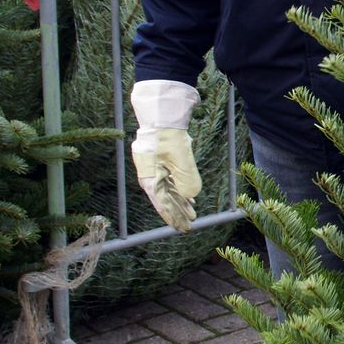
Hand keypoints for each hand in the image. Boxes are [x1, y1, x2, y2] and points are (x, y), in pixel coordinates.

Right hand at [130, 79, 202, 233]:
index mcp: (151, 179)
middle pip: (165, 200)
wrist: (160, 115)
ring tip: (192, 214)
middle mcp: (151, 177)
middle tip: (189, 226)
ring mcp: (155, 169)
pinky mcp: (160, 163)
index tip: (182, 228)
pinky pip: (170, 181)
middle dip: (178, 213)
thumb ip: (188, 181)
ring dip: (180, 202)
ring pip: (169, 191)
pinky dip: (179, 190)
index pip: (163, 204)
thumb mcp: (181, 161)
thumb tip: (191, 196)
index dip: (173, 217)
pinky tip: (189, 198)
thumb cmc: (168, 137)